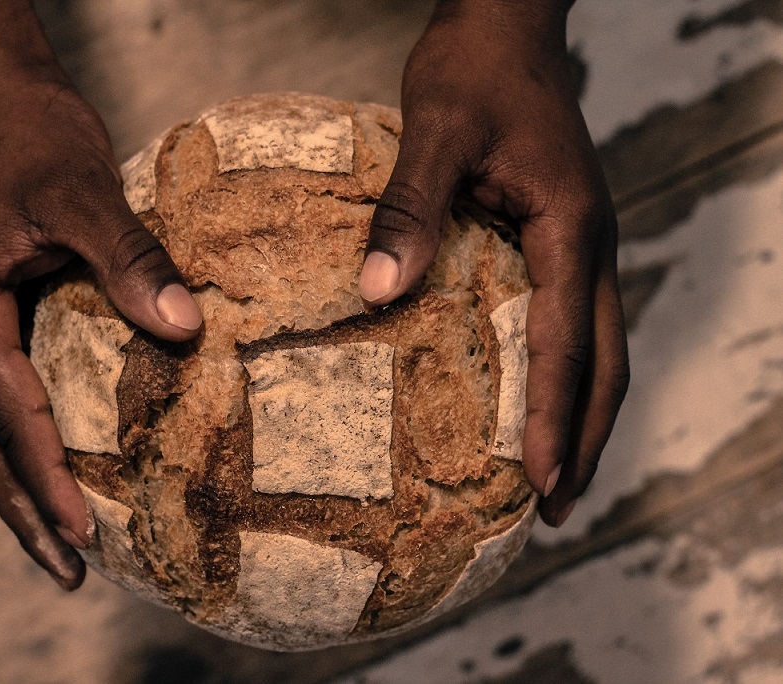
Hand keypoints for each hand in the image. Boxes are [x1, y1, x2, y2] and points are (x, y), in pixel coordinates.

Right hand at [0, 76, 201, 587]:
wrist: (2, 101)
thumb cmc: (33, 139)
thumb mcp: (81, 194)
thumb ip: (129, 261)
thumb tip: (188, 330)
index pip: (11, 417)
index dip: (48, 479)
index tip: (85, 534)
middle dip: (25, 513)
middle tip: (71, 573)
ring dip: (27, 489)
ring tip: (68, 545)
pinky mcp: (7, 320)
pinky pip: (18, 398)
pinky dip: (41, 443)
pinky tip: (77, 464)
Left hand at [358, 1, 629, 527]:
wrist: (506, 26)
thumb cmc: (474, 70)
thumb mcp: (435, 130)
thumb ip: (411, 208)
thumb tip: (380, 289)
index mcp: (570, 226)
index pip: (566, 340)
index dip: (558, 413)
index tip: (543, 478)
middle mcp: (589, 243)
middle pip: (606, 360)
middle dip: (588, 436)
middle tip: (557, 506)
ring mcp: (581, 242)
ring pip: (598, 345)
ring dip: (583, 412)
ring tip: (555, 475)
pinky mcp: (560, 237)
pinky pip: (572, 319)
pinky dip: (564, 372)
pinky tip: (532, 398)